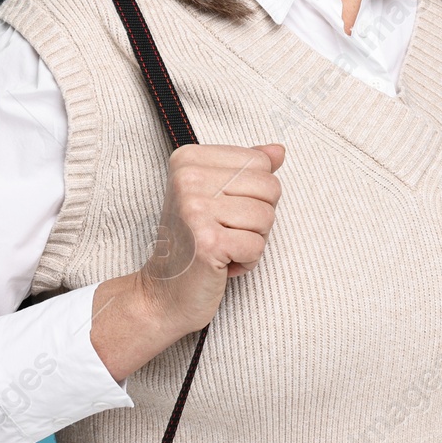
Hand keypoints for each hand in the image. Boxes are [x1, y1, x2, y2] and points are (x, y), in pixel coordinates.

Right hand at [140, 142, 285, 331]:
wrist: (163, 292)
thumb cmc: (194, 242)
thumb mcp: (217, 196)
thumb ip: (247, 169)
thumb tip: (278, 150)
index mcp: (189, 159)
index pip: (260, 161)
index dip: (254, 193)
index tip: (222, 211)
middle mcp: (187, 178)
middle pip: (269, 187)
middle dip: (258, 218)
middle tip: (224, 232)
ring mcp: (195, 209)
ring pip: (267, 217)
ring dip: (253, 241)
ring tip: (223, 247)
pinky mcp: (207, 242)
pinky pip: (258, 246)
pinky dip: (247, 262)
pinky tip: (220, 264)